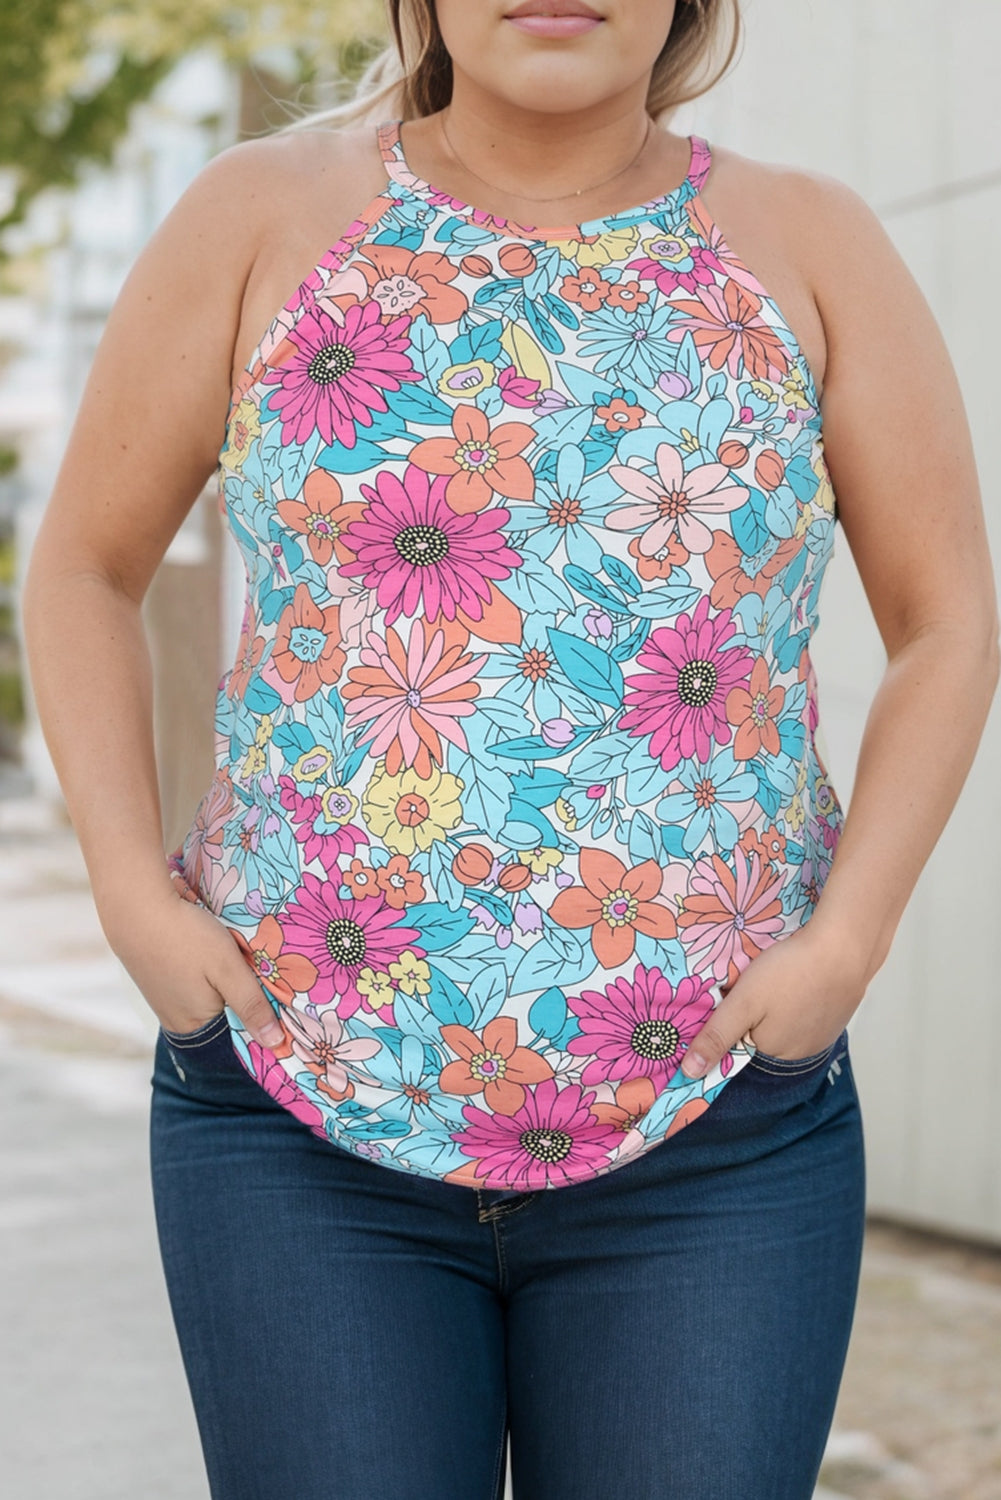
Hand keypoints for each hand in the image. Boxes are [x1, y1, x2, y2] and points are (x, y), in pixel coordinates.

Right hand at [105, 889, 284, 1046]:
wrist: (135, 907)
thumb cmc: (186, 938)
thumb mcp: (228, 970)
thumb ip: (252, 1005)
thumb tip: (275, 1044)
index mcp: (196, 1026)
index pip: (238, 1036)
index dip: (261, 1019)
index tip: (282, 1003)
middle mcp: (178, 1021)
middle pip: (223, 1018)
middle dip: (244, 1000)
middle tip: (264, 975)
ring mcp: (165, 1001)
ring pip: (209, 1000)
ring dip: (226, 985)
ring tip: (241, 962)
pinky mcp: (158, 981)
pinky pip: (193, 987)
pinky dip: (208, 975)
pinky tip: (213, 956)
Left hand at [680, 923, 866, 1078]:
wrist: (845, 949)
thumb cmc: (790, 973)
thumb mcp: (743, 1002)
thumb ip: (717, 1036)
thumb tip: (690, 1073)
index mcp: (771, 1052)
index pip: (737, 1047)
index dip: (728, 1024)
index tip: (727, 1001)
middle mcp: (797, 1053)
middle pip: (761, 1037)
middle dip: (751, 1016)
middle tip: (750, 983)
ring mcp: (820, 1036)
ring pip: (784, 1026)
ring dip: (774, 1009)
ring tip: (773, 980)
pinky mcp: (835, 1018)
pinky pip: (804, 1017)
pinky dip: (796, 1003)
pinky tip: (795, 981)